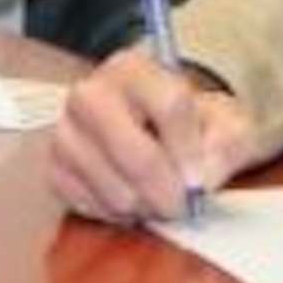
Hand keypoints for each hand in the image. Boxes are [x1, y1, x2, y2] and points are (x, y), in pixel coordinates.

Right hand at [49, 47, 266, 221]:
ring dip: (144, 207)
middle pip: (136, 155)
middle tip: (183, 205)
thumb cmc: (194, 127)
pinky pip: (90, 207)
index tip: (201, 181)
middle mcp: (92, 93)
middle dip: (167, 191)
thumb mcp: (228, 124)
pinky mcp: (54, 168)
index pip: (170, 106)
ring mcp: (66, 131)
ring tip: (157, 198)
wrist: (157, 133)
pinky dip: (117, 214)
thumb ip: (227, 146)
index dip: (191, 152)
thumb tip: (201, 179)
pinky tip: (132, 199)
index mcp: (135, 68)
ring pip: (114, 189)